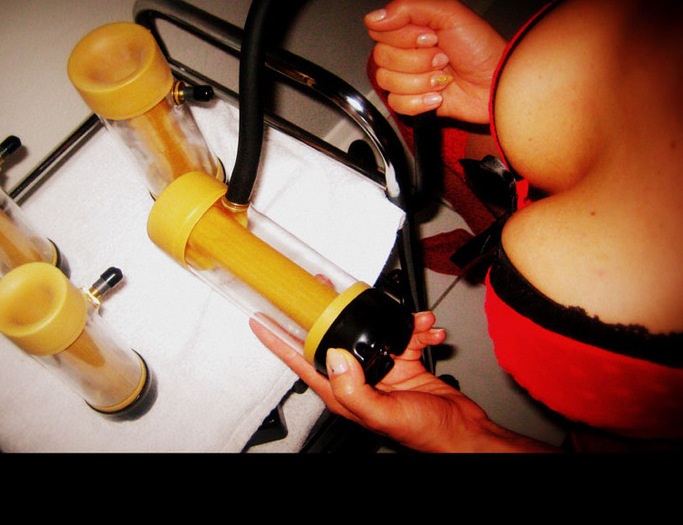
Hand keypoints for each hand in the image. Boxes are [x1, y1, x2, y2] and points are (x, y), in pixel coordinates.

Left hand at [250, 310, 556, 451]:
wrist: (462, 433)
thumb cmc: (424, 434)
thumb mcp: (383, 413)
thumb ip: (354, 388)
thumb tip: (335, 356)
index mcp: (342, 391)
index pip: (301, 362)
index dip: (277, 341)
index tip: (260, 321)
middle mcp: (357, 377)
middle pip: (333, 336)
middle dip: (331, 311)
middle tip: (323, 287)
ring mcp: (380, 367)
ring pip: (374, 329)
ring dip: (394, 320)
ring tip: (414, 321)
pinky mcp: (403, 360)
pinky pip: (404, 333)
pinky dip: (418, 328)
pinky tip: (428, 331)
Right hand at [365, 0, 506, 123]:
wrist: (497, 85)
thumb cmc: (482, 49)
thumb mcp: (449, 13)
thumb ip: (408, 7)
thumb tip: (375, 18)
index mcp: (412, 27)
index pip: (380, 32)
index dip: (403, 38)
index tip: (430, 37)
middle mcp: (408, 51)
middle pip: (382, 58)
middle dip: (417, 61)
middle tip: (442, 58)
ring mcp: (410, 78)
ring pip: (388, 82)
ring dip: (421, 82)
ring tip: (443, 78)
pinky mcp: (413, 101)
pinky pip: (397, 103)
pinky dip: (420, 102)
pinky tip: (438, 95)